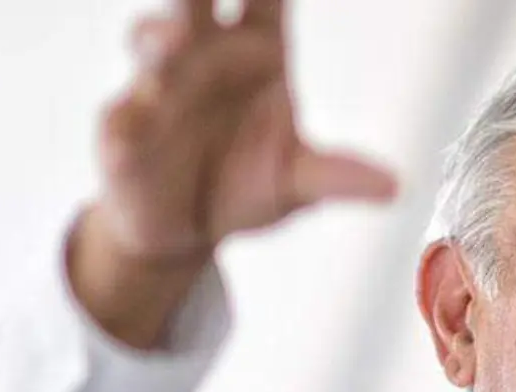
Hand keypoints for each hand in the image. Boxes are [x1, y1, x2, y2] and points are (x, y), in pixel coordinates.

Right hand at [71, 0, 395, 347]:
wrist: (188, 230)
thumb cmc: (245, 184)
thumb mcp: (299, 181)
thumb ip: (338, 176)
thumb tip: (393, 186)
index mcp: (257, 52)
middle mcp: (205, 56)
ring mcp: (160, 88)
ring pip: (152, 45)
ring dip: (159, 37)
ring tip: (174, 40)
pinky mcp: (124, 133)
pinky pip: (122, 120)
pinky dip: (126, 120)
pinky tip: (130, 130)